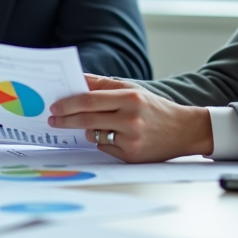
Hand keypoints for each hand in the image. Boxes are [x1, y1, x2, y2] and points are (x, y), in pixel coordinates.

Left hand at [47, 74, 212, 162]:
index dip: (69, 104)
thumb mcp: (133, 90)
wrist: (184, 130)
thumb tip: (78, 82)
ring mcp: (131, 139)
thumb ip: (105, 86)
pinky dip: (103, 140)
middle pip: (87, 119)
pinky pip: (105, 147)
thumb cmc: (154, 108)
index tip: (55, 106)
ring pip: (94, 134)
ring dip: (86, 130)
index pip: (90, 100)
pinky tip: (113, 136)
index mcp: (131, 97)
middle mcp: (131, 118)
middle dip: (66, 119)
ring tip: (89, 125)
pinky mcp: (131, 155)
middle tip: (53, 119)